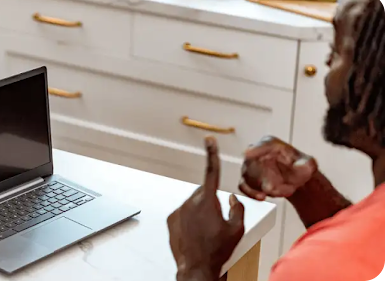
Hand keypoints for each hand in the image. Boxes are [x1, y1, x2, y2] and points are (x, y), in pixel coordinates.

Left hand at [167, 137, 244, 280]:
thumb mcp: (236, 229)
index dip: (212, 154)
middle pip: (204, 191)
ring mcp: (179, 210)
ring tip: (206, 229)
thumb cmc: (217, 250)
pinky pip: (184, 211)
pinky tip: (196, 232)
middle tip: (217, 218)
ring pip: (193, 201)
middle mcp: (190, 202)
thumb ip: (238, 209)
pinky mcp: (171, 218)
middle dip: (211, 198)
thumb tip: (233, 199)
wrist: (196, 267)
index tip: (209, 141)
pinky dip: (190, 217)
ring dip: (200, 209)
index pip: (211, 171)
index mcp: (208, 201)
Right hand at [239, 136, 317, 199]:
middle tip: (276, 186)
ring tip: (283, 192)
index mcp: (270, 144)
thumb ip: (308, 164)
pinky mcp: (247, 181)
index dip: (255, 149)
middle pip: (252, 162)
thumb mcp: (309, 164)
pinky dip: (251, 192)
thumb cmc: (300, 168)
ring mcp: (249, 167)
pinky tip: (261, 197)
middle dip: (262, 175)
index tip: (248, 153)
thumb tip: (303, 165)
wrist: (295, 180)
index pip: (262, 145)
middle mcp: (256, 153)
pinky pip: (244, 186)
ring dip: (263, 186)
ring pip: (249, 176)